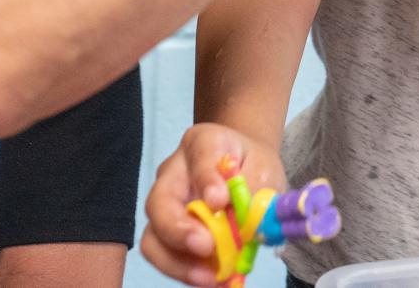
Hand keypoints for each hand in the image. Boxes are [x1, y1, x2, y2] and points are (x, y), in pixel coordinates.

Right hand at [141, 123, 286, 286]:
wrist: (245, 170)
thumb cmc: (253, 167)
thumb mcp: (265, 171)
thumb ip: (255, 192)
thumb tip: (244, 223)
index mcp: (203, 143)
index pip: (200, 157)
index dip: (207, 179)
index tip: (220, 200)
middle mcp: (174, 172)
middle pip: (159, 201)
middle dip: (178, 229)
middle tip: (206, 247)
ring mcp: (165, 203)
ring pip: (153, 236)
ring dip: (178, 262)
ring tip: (210, 277)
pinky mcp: (166, 232)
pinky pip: (164, 256)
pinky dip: (185, 272)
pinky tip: (212, 279)